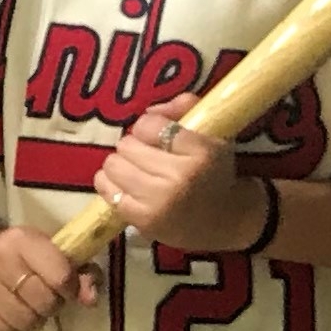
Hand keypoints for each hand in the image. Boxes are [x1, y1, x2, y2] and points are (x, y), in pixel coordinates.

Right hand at [0, 222, 101, 330]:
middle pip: (42, 302)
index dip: (70, 290)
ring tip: (27, 310)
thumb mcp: (56, 256)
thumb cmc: (26, 260)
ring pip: (22, 321)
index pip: (61, 277)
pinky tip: (10, 319)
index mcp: (23, 239)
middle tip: (43, 301)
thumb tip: (90, 299)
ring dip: (31, 322)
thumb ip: (83, 275)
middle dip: (50, 307)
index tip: (65, 290)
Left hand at [95, 107, 268, 253]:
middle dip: (135, 147)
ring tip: (138, 171)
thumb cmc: (214, 173)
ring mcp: (160, 201)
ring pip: (113, 165)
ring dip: (122, 164)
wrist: (225, 222)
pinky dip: (112, 184)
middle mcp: (180, 176)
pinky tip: (129, 187)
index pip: (149, 125)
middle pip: (127, 144)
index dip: (149, 127)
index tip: (159, 137)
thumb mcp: (211, 135)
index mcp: (202, 152)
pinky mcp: (143, 220)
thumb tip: (150, 111)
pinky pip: (106, 189)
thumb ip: (183, 108)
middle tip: (148, 157)